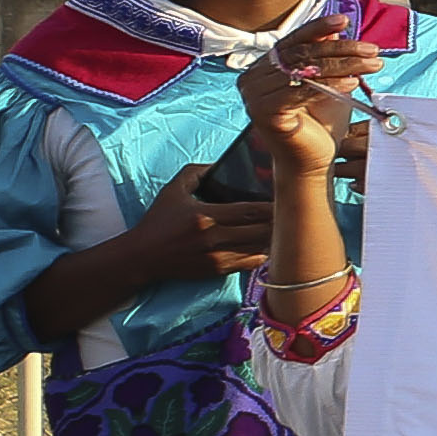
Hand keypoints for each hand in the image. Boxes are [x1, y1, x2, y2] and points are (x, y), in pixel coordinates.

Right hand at [130, 163, 276, 281]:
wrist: (143, 256)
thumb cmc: (158, 220)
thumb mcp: (173, 190)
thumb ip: (196, 172)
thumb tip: (220, 164)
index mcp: (206, 216)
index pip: (251, 210)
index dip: (273, 205)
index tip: (286, 197)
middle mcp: (214, 238)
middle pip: (262, 230)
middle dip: (280, 221)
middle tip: (293, 211)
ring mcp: (218, 257)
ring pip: (261, 248)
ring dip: (274, 237)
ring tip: (284, 226)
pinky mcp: (219, 271)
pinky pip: (252, 263)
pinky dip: (264, 252)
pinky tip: (268, 243)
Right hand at [236, 18, 374, 182]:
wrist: (313, 161)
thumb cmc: (320, 122)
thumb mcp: (328, 83)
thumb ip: (326, 57)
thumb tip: (335, 29)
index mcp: (263, 68)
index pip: (293, 42)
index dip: (319, 29)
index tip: (344, 21)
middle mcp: (252, 78)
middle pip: (302, 55)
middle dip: (341, 50)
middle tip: (372, 50)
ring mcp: (254, 96)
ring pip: (305, 71)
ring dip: (343, 66)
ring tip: (371, 64)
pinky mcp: (264, 112)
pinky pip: (301, 92)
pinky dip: (330, 85)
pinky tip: (353, 83)